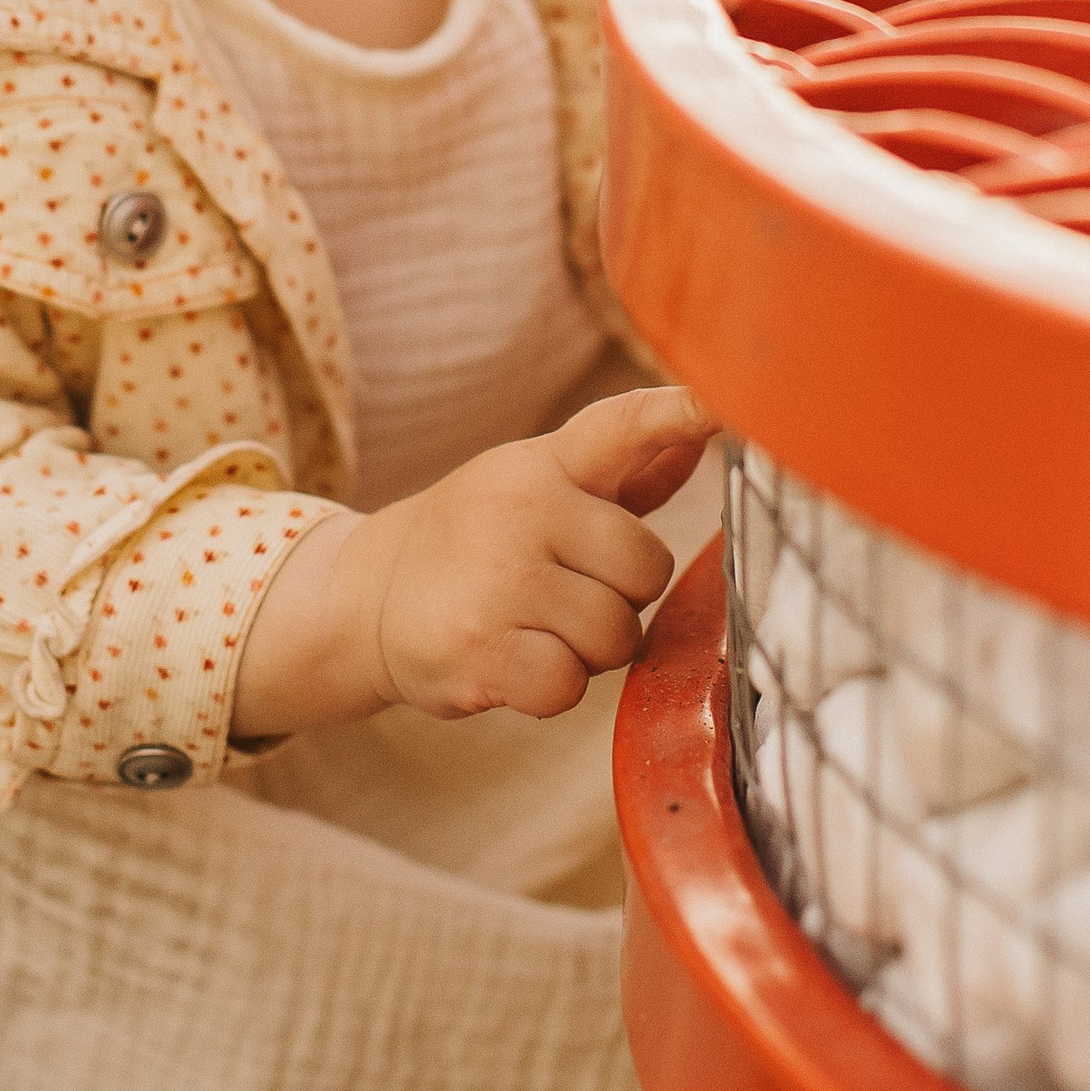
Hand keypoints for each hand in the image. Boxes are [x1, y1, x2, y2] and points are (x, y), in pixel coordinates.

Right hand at [232, 385, 709, 739]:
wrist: (367, 597)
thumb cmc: (476, 543)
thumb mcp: (538, 489)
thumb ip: (625, 471)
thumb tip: (701, 435)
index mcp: (542, 465)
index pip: (619, 426)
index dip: (676, 412)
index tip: (722, 402)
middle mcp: (521, 508)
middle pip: (646, 569)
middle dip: (620, 597)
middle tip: (562, 594)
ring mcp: (498, 576)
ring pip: (616, 635)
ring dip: (588, 650)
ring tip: (534, 628)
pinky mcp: (478, 645)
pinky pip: (569, 685)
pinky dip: (550, 688)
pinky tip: (513, 662)